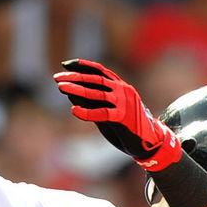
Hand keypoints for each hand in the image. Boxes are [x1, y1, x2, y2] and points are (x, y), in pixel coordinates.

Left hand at [53, 59, 182, 171]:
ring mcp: (124, 103)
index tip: (66, 65)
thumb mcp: (108, 111)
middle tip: (57, 78)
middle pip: (95, 80)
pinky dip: (87, 112)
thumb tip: (71, 93)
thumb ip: (93, 102)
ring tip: (60, 88)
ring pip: (97, 94)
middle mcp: (123, 91)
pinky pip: (103, 113)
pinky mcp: (124, 118)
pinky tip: (74, 111)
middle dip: (75, 77)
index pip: (100, 71)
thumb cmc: (127, 127)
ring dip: (77, 90)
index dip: (82, 66)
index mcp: (121, 86)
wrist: (149, 142)